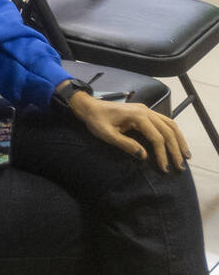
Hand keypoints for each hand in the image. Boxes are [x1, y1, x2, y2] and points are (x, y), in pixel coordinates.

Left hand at [68, 91, 187, 172]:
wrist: (89, 107)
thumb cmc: (96, 120)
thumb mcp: (107, 135)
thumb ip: (126, 144)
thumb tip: (144, 156)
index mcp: (137, 116)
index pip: (157, 137)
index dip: (162, 154)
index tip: (165, 168)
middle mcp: (145, 111)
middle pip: (168, 131)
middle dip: (175, 149)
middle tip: (180, 166)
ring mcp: (146, 110)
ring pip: (170, 124)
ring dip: (179, 140)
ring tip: (185, 156)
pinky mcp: (145, 112)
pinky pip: (164, 121)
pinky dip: (173, 133)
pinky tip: (176, 142)